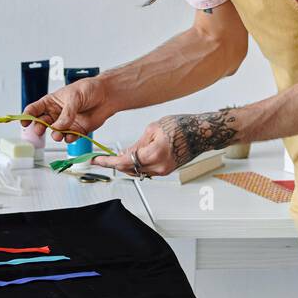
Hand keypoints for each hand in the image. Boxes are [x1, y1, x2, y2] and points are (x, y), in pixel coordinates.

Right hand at [22, 77, 113, 144]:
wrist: (107, 95)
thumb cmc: (89, 89)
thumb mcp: (74, 97)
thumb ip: (66, 113)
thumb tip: (58, 127)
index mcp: (52, 102)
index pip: (35, 109)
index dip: (27, 116)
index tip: (24, 122)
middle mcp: (57, 114)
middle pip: (42, 123)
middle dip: (40, 128)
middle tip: (41, 129)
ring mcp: (66, 123)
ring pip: (55, 133)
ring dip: (55, 135)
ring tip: (58, 134)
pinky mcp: (77, 130)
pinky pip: (69, 138)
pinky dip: (69, 139)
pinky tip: (71, 136)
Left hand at [93, 110, 238, 176]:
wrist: (202, 132)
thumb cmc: (182, 126)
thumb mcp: (153, 128)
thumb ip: (137, 144)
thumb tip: (125, 153)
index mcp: (155, 153)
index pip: (125, 161)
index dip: (107, 162)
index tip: (96, 161)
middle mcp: (159, 166)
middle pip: (129, 169)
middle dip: (114, 164)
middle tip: (102, 158)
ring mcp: (164, 170)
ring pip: (137, 171)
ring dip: (126, 165)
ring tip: (116, 156)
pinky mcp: (167, 171)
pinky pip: (146, 171)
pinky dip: (137, 165)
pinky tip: (132, 157)